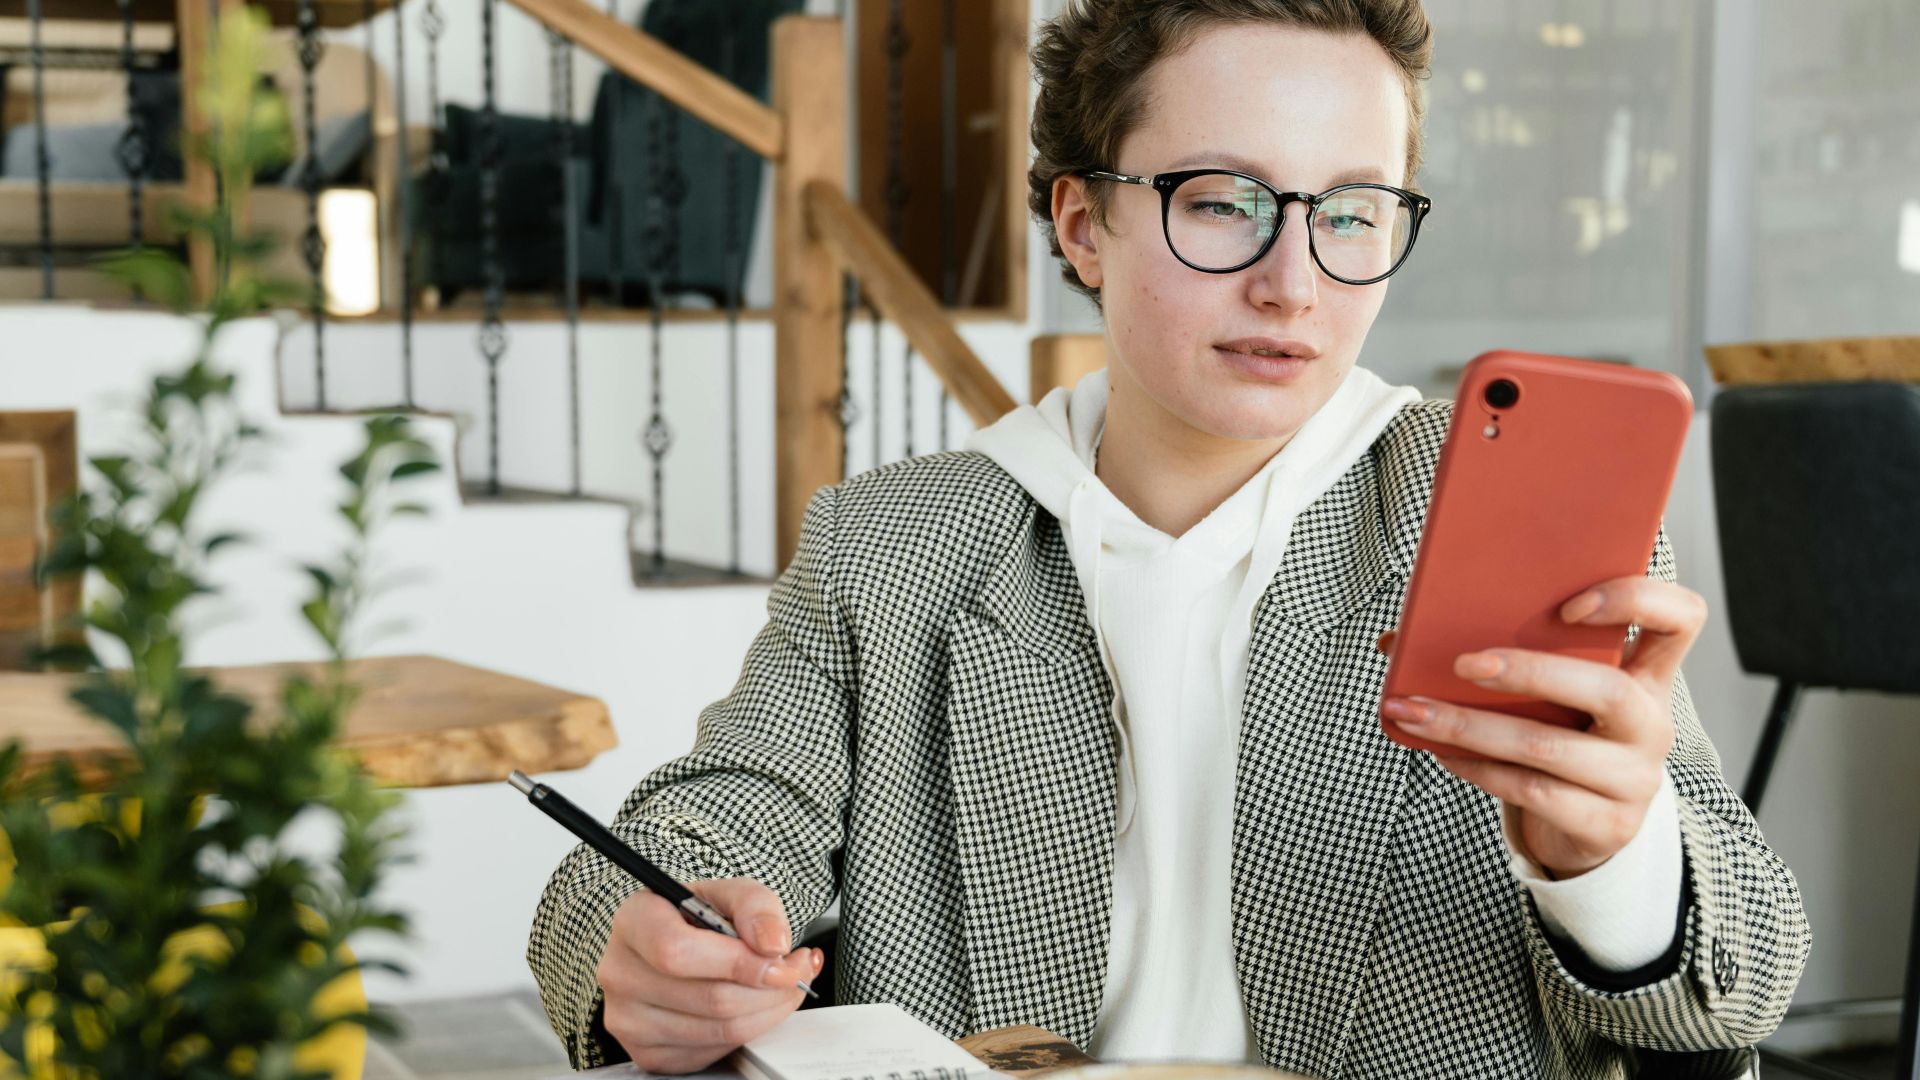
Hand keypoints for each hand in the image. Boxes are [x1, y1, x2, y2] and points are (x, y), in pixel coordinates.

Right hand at [597, 877, 823, 1073]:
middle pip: (708, 997)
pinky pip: (712, 1051)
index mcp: (634, 920)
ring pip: (717, 1029)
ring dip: (767, 1010)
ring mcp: (628, 1019)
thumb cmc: (701, 918)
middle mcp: (620, 971)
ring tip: (783, 985)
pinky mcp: (647, 1053)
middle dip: (769, 989)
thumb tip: (772, 944)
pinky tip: (754, 1006)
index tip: (780, 958)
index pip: (676, 951)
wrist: (682, 946)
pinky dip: (747, 1031)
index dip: (736, 961)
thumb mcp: (731, 893)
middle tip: (796, 971)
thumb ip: (756, 906)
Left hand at [1376, 576, 1707, 877]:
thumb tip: (1396, 641)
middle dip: (1529, 672)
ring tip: (1413, 712)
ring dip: (1471, 727)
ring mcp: (1635, 778)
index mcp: (1646, 673)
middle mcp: (1652, 723)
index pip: (1680, 618)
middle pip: (1609, 690)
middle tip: (1463, 664)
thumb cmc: (1558, 735)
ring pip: (1551, 748)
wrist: (1585, 825)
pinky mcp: (1607, 824)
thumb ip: (1498, 652)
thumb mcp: (1546, 694)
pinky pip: (1534, 792)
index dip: (1637, 600)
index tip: (1570, 605)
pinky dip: (1478, 768)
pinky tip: (1441, 751)